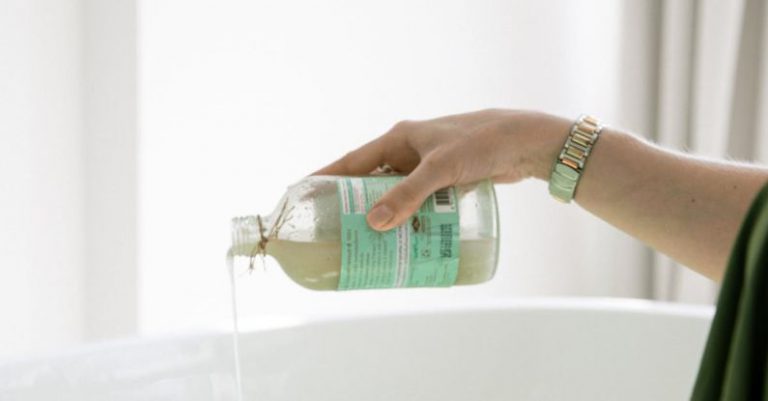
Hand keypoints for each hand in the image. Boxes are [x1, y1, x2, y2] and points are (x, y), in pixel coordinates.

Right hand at [312, 109, 570, 230]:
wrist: (526, 143)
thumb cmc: (482, 144)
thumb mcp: (440, 169)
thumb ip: (408, 195)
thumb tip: (375, 224)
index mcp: (399, 138)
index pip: (353, 161)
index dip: (327, 178)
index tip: (303, 195)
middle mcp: (409, 151)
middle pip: (371, 182)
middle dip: (354, 207)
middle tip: (336, 233)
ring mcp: (428, 167)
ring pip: (396, 196)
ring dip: (385, 217)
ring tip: (368, 245)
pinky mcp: (446, 181)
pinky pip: (419, 203)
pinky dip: (410, 219)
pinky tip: (406, 240)